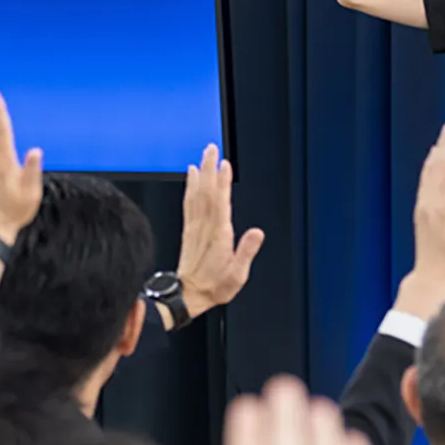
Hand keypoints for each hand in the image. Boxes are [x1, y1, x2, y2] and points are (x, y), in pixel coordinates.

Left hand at [176, 145, 264, 320]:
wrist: (187, 296)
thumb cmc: (213, 286)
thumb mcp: (237, 275)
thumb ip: (246, 252)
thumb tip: (257, 232)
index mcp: (219, 235)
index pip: (221, 202)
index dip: (223, 182)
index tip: (225, 164)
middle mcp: (205, 227)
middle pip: (207, 191)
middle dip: (209, 168)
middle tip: (211, 148)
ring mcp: (195, 227)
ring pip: (197, 193)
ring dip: (199, 173)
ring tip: (203, 156)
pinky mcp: (188, 229)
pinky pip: (189, 202)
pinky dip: (190, 186)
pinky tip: (190, 175)